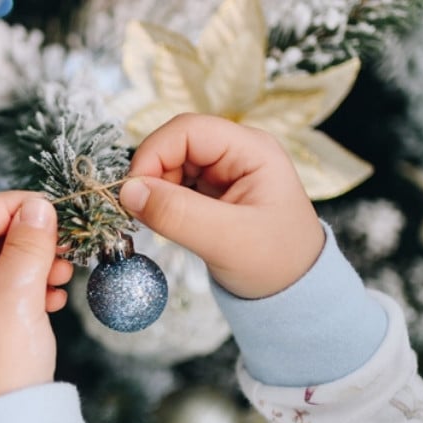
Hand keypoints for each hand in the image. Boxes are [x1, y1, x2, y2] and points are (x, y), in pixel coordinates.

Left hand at [0, 192, 73, 417]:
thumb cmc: (1, 365)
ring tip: (64, 273)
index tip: (47, 207)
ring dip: (37, 262)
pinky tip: (57, 296)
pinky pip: (13, 291)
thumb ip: (26, 247)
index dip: (8, 208)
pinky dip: (37, 286)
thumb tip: (36, 207)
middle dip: (28, 237)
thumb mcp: (15, 298)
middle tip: (63, 241)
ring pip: (5, 266)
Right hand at [118, 113, 324, 298]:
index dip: (154, 153)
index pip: (188, 130)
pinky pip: (175, 185)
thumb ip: (177, 213)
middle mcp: (237, 153)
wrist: (295, 291)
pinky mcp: (212, 193)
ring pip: (171, 165)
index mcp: (251, 150)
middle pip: (176, 145)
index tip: (133, 192)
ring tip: (160, 222)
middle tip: (142, 212)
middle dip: (152, 175)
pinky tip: (167, 223)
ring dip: (155, 191)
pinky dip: (162, 202)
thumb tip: (127, 192)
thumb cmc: (276, 263)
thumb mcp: (226, 240)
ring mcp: (224, 172)